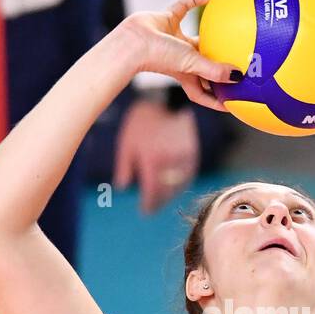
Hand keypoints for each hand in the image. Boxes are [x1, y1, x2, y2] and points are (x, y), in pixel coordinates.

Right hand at [114, 0, 241, 112]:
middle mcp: (181, 59)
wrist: (135, 40)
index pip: (203, 93)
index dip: (215, 100)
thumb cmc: (160, 56)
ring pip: (195, 37)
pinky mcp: (167, 19)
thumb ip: (215, 71)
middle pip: (202, 66)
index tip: (229, 104)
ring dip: (209, 34)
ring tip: (227, 30)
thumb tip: (238, 77)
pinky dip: (194, 0)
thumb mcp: (192, 65)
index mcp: (186, 75)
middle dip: (216, 68)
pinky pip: (183, 6)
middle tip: (235, 65)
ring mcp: (174, 39)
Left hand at [114, 98, 199, 214]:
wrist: (168, 101)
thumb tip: (122, 187)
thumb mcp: (127, 142)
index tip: (144, 212)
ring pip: (178, 186)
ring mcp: (184, 159)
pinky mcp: (193, 156)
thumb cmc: (143, 122)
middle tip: (152, 208)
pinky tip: (171, 186)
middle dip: (158, 202)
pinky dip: (178, 184)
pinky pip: (186, 177)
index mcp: (152, 159)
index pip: (152, 191)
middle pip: (166, 192)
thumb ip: (124, 166)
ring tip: (160, 199)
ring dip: (169, 195)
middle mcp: (170, 162)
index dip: (149, 204)